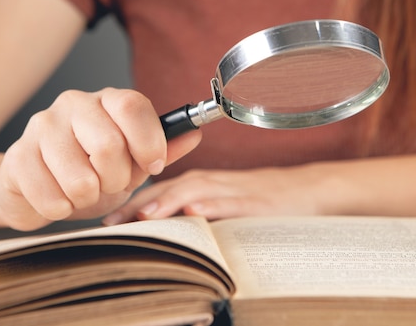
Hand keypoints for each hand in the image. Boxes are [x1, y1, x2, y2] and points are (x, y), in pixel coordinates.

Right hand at [0, 88, 201, 230]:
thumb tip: (195, 134)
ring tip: (83, 192)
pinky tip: (59, 198)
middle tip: (109, 184)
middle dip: (116, 179)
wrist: (38, 186)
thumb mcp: (134, 162)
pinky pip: (52, 199)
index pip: (133, 106)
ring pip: (80, 179)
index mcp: (107, 100)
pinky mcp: (16, 158)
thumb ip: (164, 148)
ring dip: (88, 198)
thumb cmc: (92, 171)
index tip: (153, 166)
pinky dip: (62, 210)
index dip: (148, 142)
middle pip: (109, 145)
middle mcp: (73, 104)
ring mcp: (40, 127)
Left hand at [103, 166, 321, 224]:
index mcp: (204, 185)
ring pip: (198, 190)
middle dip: (141, 204)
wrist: (307, 190)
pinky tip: (198, 212)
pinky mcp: (258, 201)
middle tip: (113, 222)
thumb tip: (163, 231)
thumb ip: (197, 214)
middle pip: (171, 187)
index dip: (134, 204)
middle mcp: (214, 184)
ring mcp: (236, 190)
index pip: (162, 191)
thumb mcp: (225, 206)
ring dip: (170, 201)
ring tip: (146, 215)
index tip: (108, 221)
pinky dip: (215, 205)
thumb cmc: (263, 201)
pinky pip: (234, 201)